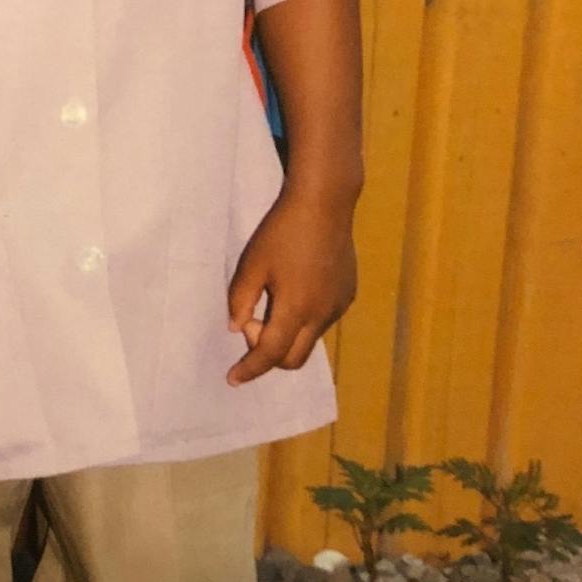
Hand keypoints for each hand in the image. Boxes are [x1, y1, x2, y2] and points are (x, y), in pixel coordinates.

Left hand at [225, 184, 356, 384]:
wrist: (325, 203)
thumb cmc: (282, 231)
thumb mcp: (252, 264)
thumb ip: (240, 301)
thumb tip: (237, 328)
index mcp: (296, 308)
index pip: (271, 354)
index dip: (249, 369)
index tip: (232, 379)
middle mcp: (322, 314)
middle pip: (294, 359)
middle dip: (269, 354)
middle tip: (253, 321)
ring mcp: (339, 305)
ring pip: (309, 339)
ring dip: (287, 333)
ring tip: (274, 299)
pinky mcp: (348, 294)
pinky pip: (323, 321)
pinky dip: (304, 319)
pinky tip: (297, 289)